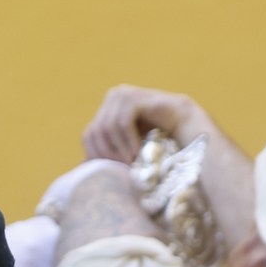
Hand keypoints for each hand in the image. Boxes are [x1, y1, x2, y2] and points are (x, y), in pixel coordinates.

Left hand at [81, 85, 213, 163]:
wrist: (184, 124)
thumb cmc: (157, 137)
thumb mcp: (127, 146)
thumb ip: (108, 151)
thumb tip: (81, 163)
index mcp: (106, 108)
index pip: (88, 136)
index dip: (95, 155)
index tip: (110, 172)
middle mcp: (112, 97)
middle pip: (96, 132)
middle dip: (107, 154)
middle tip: (121, 169)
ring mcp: (122, 94)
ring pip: (107, 128)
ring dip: (118, 149)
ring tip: (131, 162)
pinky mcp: (134, 98)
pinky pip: (122, 122)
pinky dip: (127, 140)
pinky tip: (136, 151)